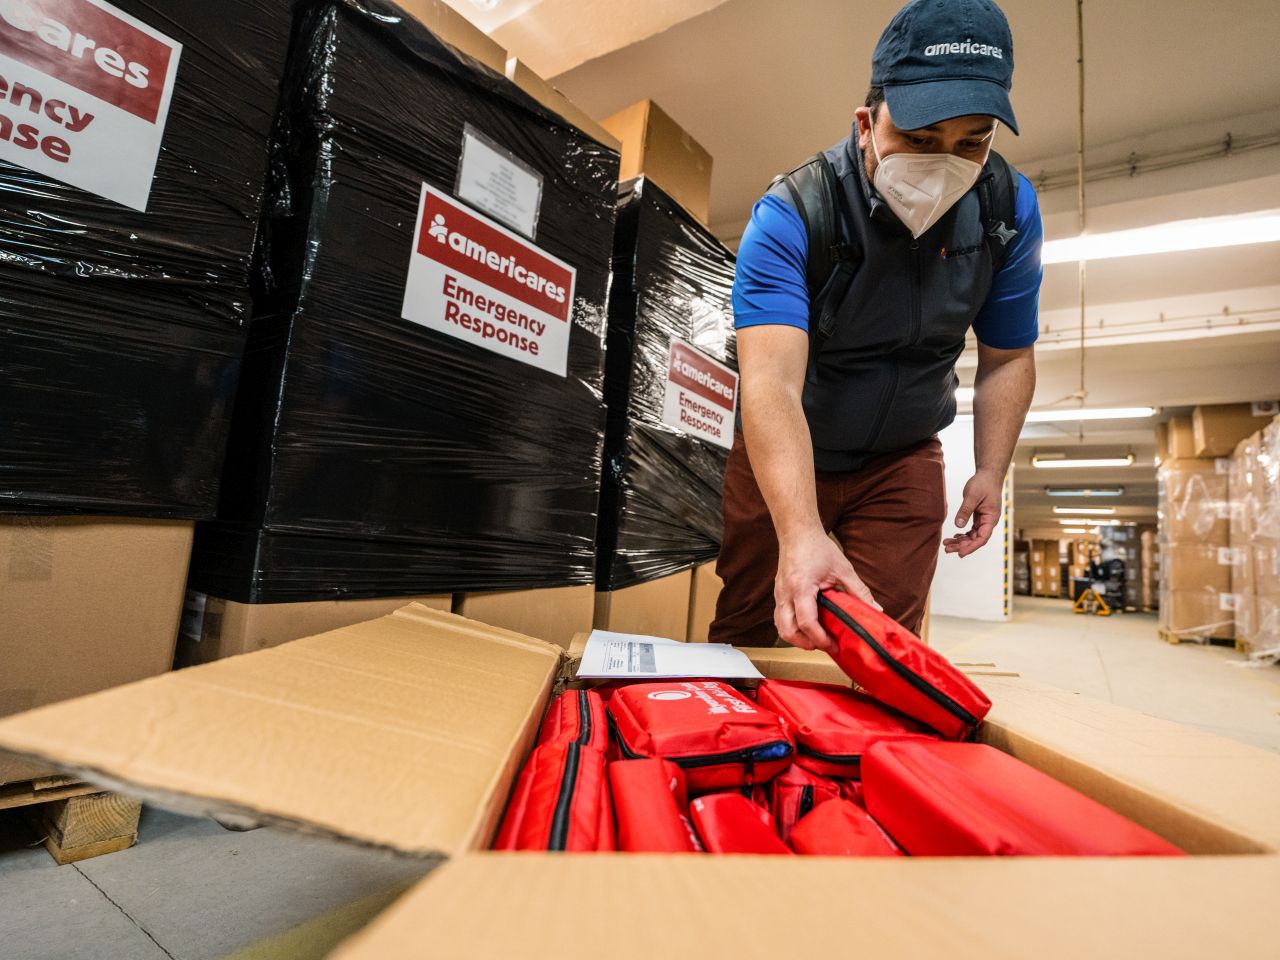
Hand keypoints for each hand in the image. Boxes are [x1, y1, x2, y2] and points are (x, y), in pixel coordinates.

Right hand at [774, 530, 880, 651]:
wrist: (797, 532)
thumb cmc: (817, 547)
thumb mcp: (843, 569)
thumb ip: (859, 591)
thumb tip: (876, 609)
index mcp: (801, 587)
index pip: (807, 622)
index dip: (820, 639)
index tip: (833, 645)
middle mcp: (785, 593)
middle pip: (788, 631)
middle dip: (805, 644)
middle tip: (825, 645)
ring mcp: (779, 594)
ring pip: (781, 627)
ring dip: (797, 638)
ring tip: (816, 638)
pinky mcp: (779, 594)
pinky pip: (780, 618)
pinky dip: (792, 627)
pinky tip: (807, 626)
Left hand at [943, 470, 1002, 556]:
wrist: (988, 476)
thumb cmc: (983, 484)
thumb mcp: (972, 496)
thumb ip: (965, 511)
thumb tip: (957, 525)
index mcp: (991, 518)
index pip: (982, 538)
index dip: (971, 547)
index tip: (960, 553)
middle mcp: (988, 522)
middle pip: (976, 540)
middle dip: (962, 546)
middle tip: (947, 549)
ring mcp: (984, 521)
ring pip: (972, 536)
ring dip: (960, 541)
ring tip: (946, 544)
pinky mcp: (979, 518)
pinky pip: (971, 530)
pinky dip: (962, 535)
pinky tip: (953, 537)